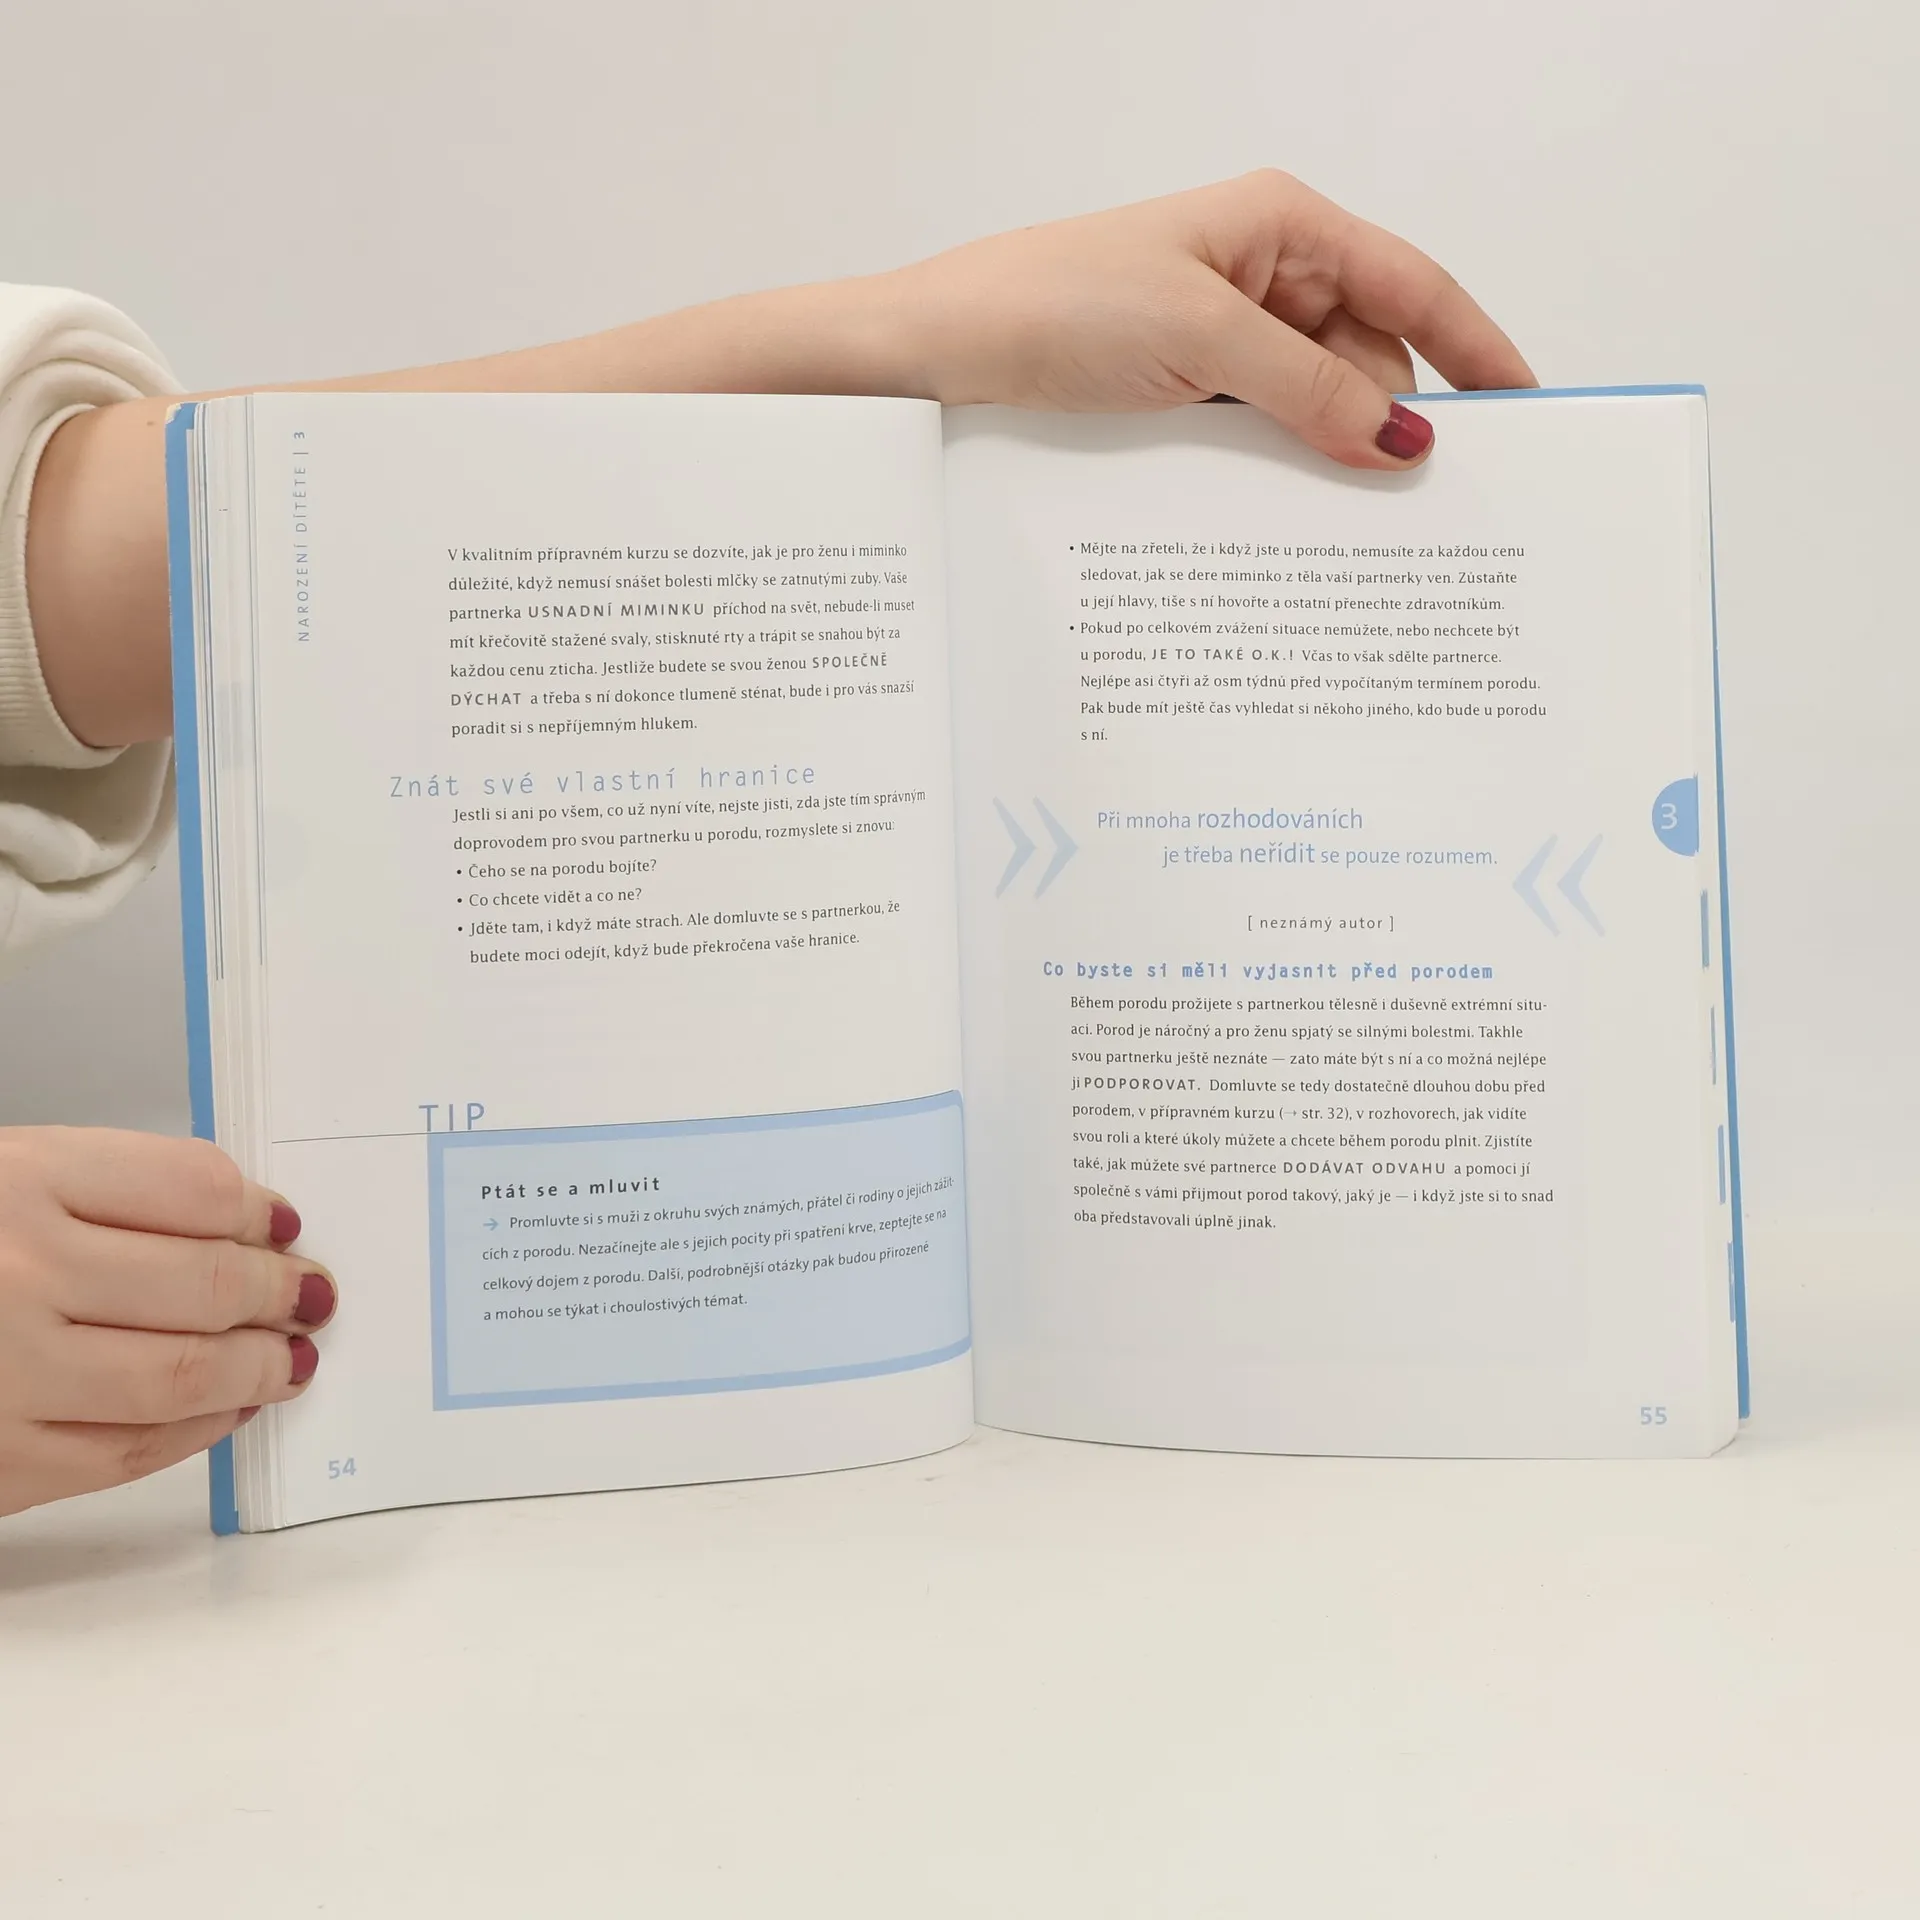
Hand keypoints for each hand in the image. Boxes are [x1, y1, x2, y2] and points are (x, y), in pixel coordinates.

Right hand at [0, 1128, 333, 1517]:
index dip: (258, 1212)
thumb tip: (245, 1228)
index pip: (194, 1190)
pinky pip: (129, 1452)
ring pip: (181, 1375)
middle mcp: (17, 1273)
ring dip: (258, 1368)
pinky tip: (224, 1408)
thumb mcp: (4, 1177)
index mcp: (19, 1181)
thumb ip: (110, 1195)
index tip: (285, 1226)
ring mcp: (7, 1375)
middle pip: (205, 1283)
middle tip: (311, 1294)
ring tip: (290, 1358)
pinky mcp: (0, 1464)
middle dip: (279, 1292)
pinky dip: (197, 1429)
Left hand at [889, 169, 1535, 467]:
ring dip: (1331, 454)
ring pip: (1316, 403)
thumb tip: (1402, 439)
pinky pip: (1261, 432)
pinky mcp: (1184, 391)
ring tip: (1353, 522)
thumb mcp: (1202, 340)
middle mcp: (1260, 274)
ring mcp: (1221, 337)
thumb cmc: (1053, 304)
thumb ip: (1311, 389)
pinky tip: (1291, 514)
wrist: (936, 353)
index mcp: (1280, 224)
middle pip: (1369, 354)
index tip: (1527, 411)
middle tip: (1430, 505)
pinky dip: (1282, 470)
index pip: (1412, 284)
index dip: (1476, 347)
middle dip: (1395, 420)